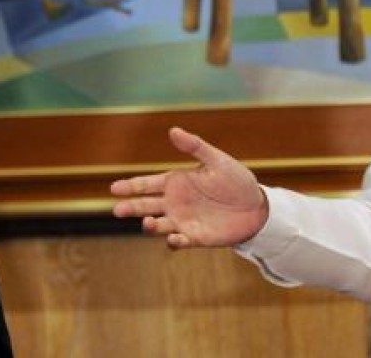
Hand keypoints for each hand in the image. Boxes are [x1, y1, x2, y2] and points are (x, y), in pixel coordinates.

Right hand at [110, 127, 268, 248]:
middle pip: (146, 206)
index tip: (114, 188)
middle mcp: (175, 202)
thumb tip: (172, 130)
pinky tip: (174, 238)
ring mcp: (183, 221)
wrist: (256, 206)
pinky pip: (179, 241)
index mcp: (176, 182)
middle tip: (117, 209)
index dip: (131, 186)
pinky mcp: (195, 237)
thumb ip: (195, 146)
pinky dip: (174, 241)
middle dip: (131, 207)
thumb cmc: (236, 180)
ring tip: (147, 222)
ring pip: (158, 225)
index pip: (147, 184)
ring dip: (150, 226)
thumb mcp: (217, 160)